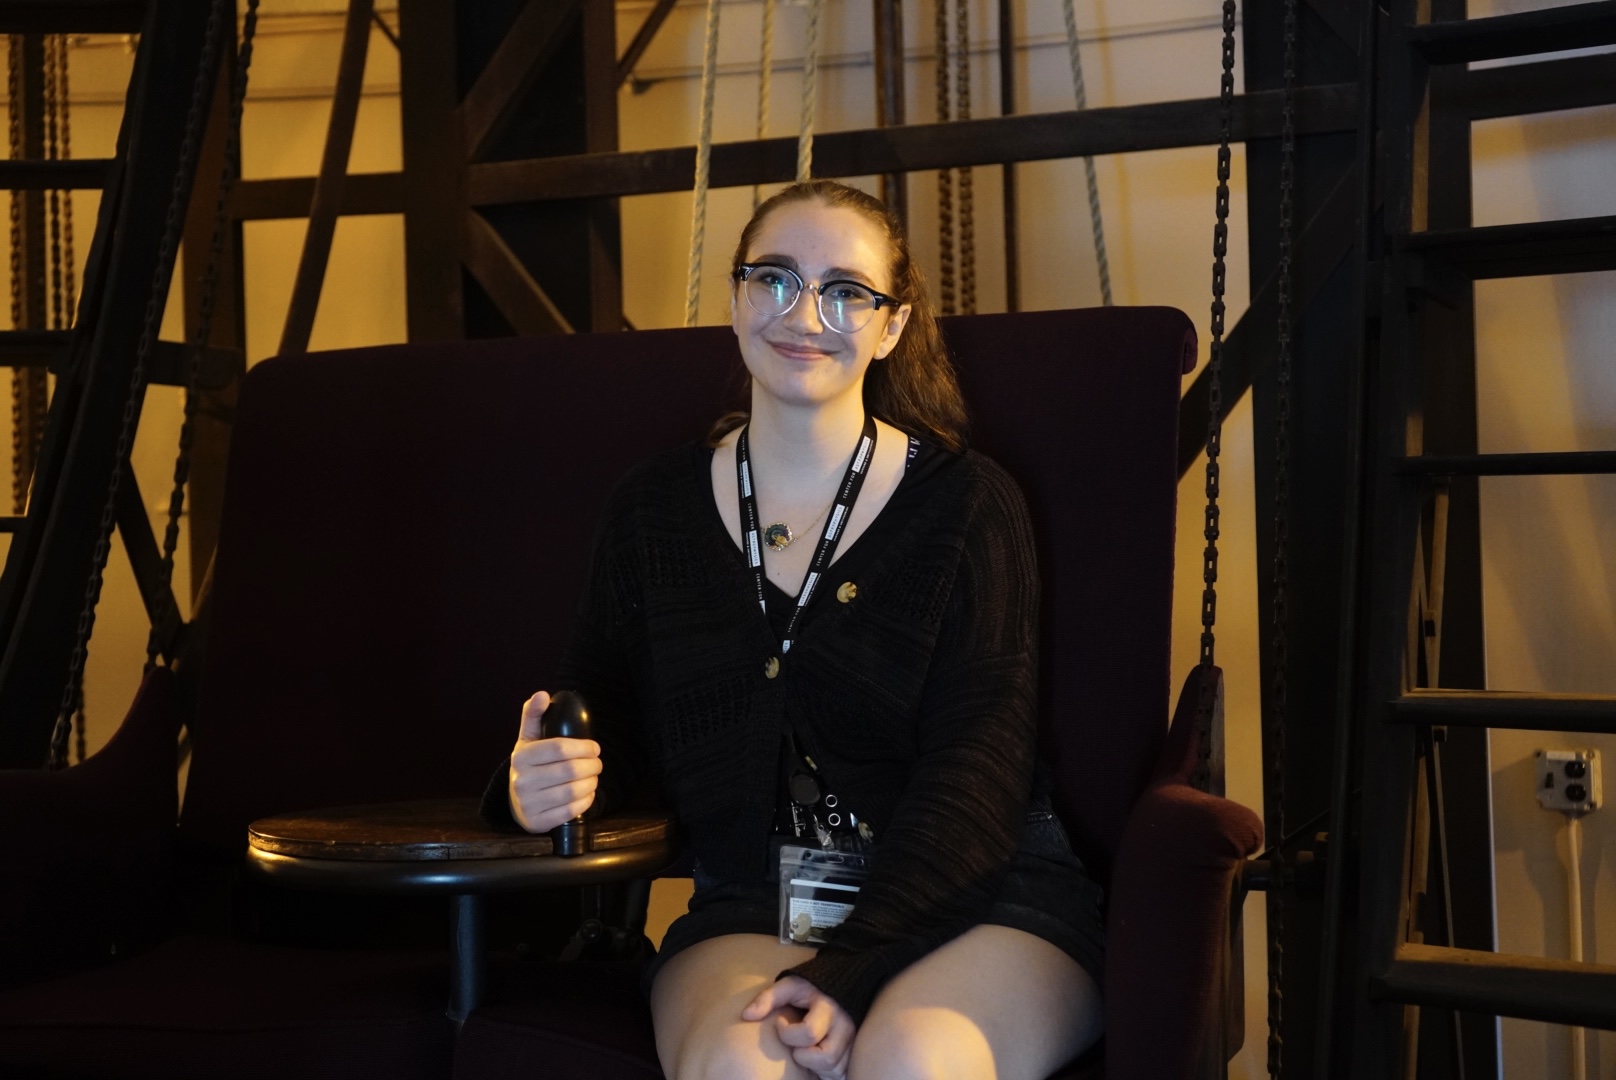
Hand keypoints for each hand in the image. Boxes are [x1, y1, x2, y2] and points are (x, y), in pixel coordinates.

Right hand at [507, 690, 602, 833]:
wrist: (517, 803)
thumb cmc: (529, 765)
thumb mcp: (528, 739)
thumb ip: (533, 714)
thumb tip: (542, 695)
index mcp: (521, 757)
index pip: (560, 748)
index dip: (584, 747)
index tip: (595, 748)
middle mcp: (522, 781)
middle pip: (570, 770)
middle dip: (592, 765)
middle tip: (598, 763)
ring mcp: (528, 804)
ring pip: (573, 791)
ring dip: (592, 782)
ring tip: (594, 777)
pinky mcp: (538, 822)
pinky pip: (571, 811)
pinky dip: (585, 801)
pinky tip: (587, 793)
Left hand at [742, 976, 855, 1079]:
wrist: (841, 983)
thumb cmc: (809, 987)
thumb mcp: (789, 985)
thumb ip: (768, 998)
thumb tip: (746, 1016)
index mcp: (828, 1008)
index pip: (809, 1033)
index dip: (787, 1033)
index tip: (780, 1022)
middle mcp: (845, 1026)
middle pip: (827, 1057)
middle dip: (804, 1056)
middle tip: (796, 1043)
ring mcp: (852, 1040)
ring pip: (835, 1068)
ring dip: (815, 1066)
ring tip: (805, 1050)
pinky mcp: (854, 1051)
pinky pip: (842, 1072)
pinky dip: (827, 1071)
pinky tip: (816, 1058)